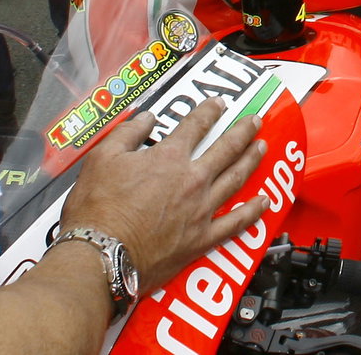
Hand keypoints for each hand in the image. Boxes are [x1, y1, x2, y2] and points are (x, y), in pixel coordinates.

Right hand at [58, 97, 267, 292]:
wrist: (100, 256)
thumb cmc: (97, 211)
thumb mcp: (101, 160)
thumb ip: (127, 134)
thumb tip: (145, 118)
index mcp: (169, 158)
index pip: (195, 126)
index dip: (209, 111)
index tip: (219, 104)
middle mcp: (192, 180)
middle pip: (226, 149)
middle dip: (243, 131)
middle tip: (255, 120)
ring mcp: (201, 210)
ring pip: (236, 179)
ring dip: (252, 160)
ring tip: (263, 147)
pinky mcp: (201, 239)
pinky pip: (235, 223)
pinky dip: (252, 211)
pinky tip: (264, 201)